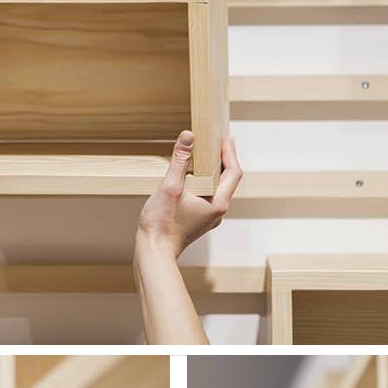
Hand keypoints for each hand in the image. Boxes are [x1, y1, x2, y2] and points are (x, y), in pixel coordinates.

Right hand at [137, 132, 241, 259]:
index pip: (233, 172)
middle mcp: (218, 211)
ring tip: (209, 153)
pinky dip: (206, 181)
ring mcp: (210, 216)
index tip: (224, 137)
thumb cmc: (161, 224)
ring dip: (215, 170)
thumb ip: (179, 160)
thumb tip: (188, 136)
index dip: (230, 152)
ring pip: (219, 188)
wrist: (155, 252)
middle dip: (225, 159)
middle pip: (229, 179)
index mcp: (217, 203)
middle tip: (220, 140)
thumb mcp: (169, 187)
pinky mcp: (201, 219)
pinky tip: (195, 174)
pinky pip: (209, 195)